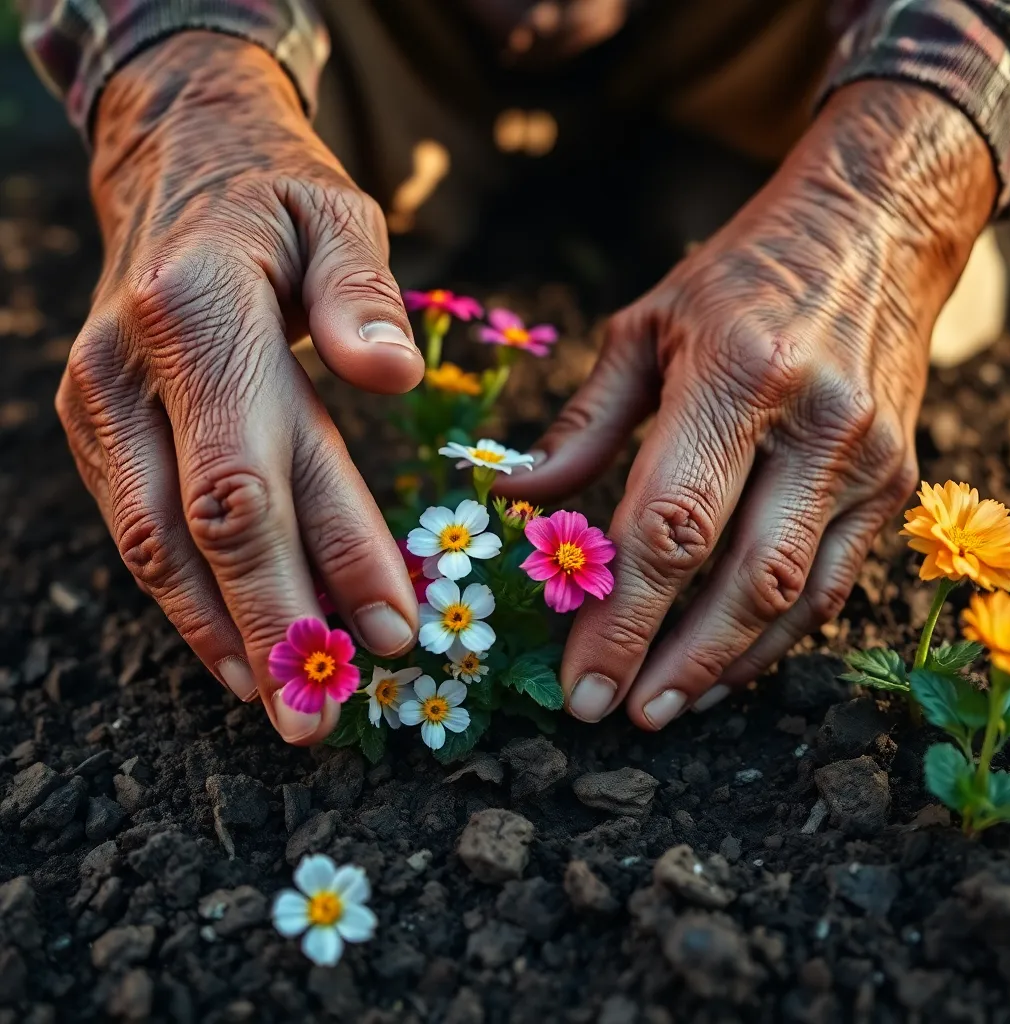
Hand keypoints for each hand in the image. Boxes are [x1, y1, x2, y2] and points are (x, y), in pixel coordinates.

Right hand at [58, 32, 422, 743]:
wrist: (177, 164)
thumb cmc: (278, 200)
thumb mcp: (339, 215)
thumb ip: (362, 294)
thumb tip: (391, 379)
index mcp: (198, 314)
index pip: (258, 470)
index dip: (324, 561)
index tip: (395, 633)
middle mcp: (130, 370)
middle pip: (200, 529)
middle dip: (266, 631)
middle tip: (319, 721)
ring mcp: (98, 404)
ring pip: (152, 547)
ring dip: (217, 635)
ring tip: (278, 706)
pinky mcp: (95, 429)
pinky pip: (138, 530)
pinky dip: (186, 598)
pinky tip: (231, 648)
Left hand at [503, 82, 996, 727]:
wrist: (875, 228)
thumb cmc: (740, 276)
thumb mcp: (644, 326)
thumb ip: (582, 424)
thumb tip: (517, 500)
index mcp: (738, 374)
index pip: (670, 525)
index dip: (622, 616)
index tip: (581, 683)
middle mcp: (815, 423)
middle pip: (739, 578)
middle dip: (672, 660)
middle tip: (616, 713)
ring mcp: (867, 458)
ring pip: (797, 598)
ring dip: (728, 665)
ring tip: (667, 705)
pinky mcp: (896, 480)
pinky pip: (836, 582)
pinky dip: (779, 637)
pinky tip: (728, 665)